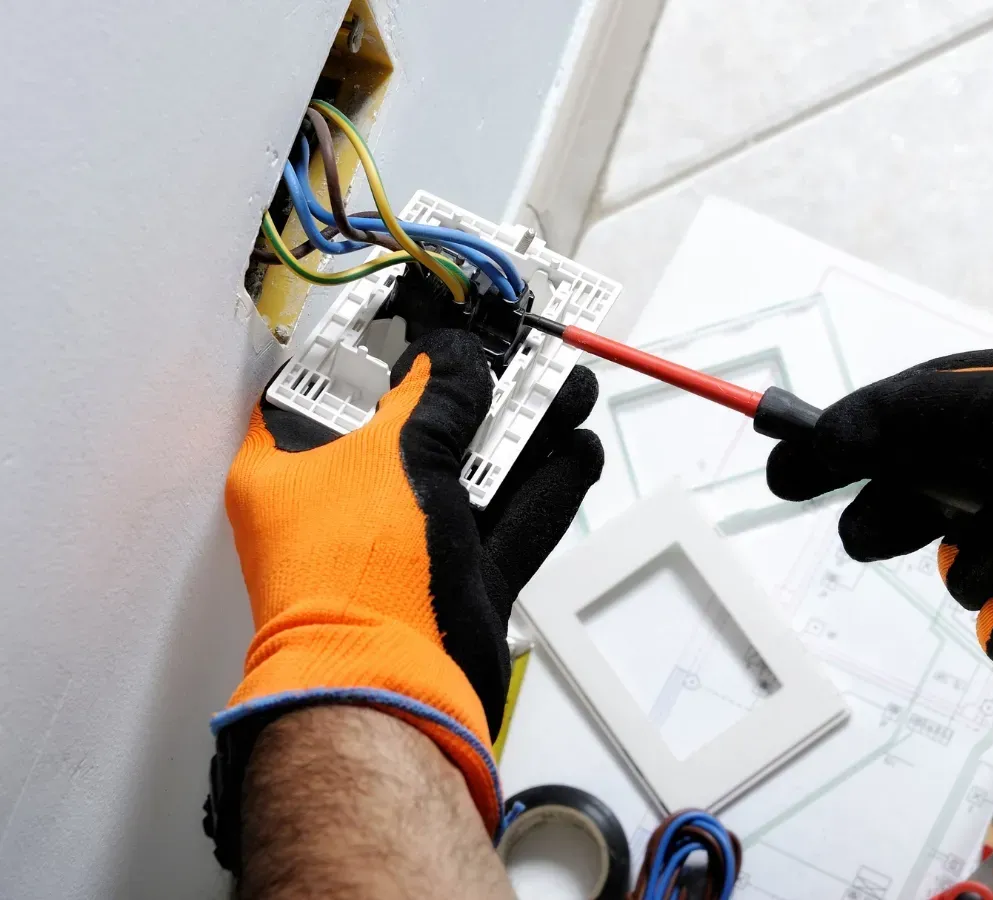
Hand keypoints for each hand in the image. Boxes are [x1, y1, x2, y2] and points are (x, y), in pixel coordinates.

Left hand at [208, 329, 600, 863]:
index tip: (428, 318)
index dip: (378, 348)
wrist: (391, 691)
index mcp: (294, 471)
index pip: (329, 388)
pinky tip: (576, 452)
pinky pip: (510, 524)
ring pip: (476, 475)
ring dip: (527, 434)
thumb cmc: (356, 579)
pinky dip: (545, 490)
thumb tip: (454, 359)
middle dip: (481, 390)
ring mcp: (407, 547)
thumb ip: (434, 398)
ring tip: (570, 390)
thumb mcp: (395, 458)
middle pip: (421, 428)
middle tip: (523, 354)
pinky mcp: (459, 583)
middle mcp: (348, 507)